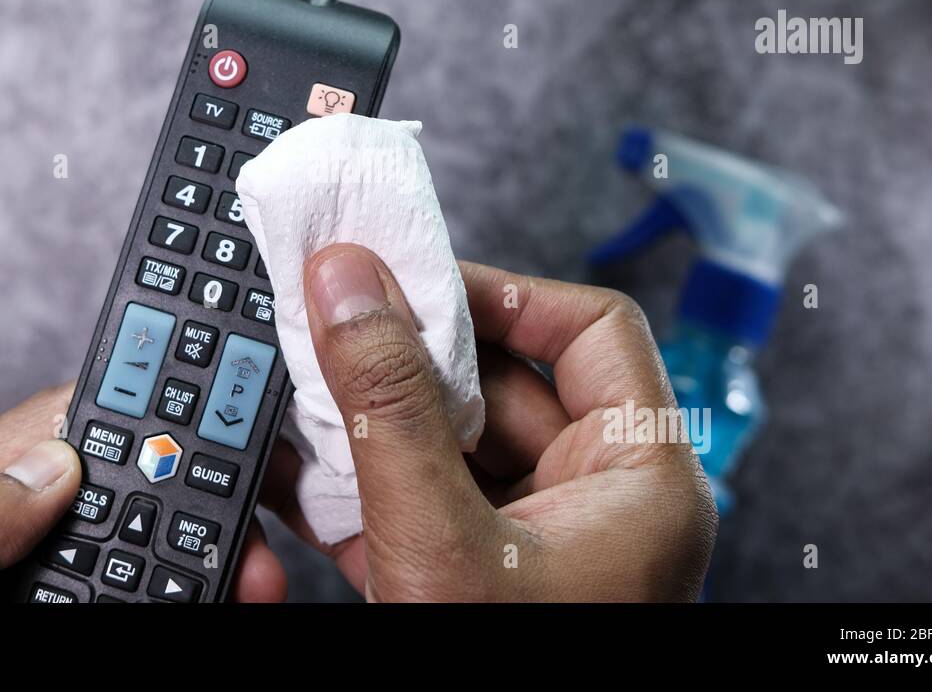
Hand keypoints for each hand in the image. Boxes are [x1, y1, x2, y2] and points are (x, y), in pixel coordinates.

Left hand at [0, 382, 286, 601]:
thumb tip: (52, 462)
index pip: (59, 428)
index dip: (148, 419)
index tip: (223, 434)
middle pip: (112, 493)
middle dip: (195, 505)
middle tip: (256, 543)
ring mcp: (12, 594)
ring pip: (129, 554)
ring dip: (199, 562)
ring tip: (251, 588)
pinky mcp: (39, 617)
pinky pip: (120, 598)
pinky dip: (173, 596)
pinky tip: (207, 602)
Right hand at [260, 244, 716, 600]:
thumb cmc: (510, 686)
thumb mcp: (440, 542)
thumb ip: (389, 408)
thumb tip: (350, 284)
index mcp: (639, 481)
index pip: (589, 331)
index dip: (503, 294)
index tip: (413, 279)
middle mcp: (594, 503)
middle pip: (500, 383)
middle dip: (405, 358)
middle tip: (332, 323)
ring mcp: (532, 542)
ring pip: (446, 439)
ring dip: (367, 418)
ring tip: (298, 390)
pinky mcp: (474, 574)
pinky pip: (417, 496)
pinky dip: (356, 478)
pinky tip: (293, 464)